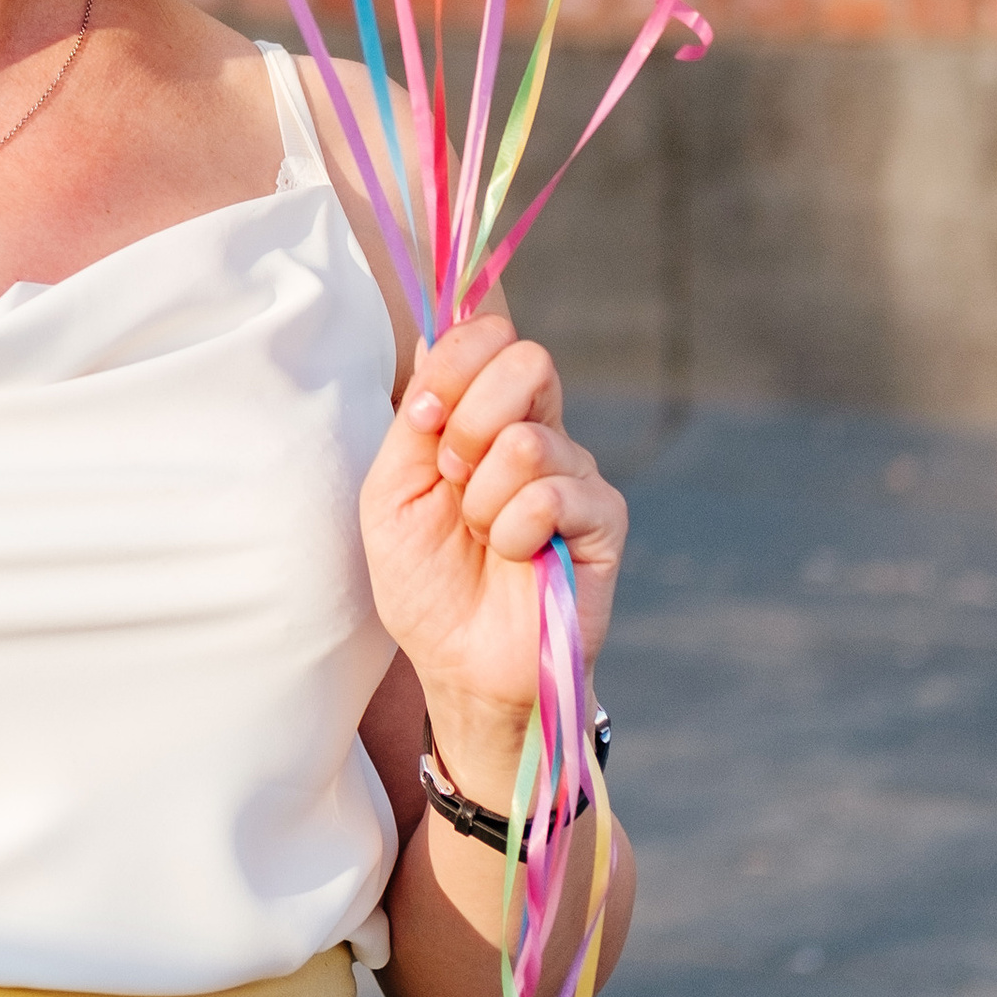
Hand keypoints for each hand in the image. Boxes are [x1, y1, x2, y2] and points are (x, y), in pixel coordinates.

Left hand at [359, 315, 625, 797]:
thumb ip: (416, 416)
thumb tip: (433, 334)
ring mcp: (577, 473)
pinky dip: (514, 531)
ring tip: (482, 536)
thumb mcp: (392, 491)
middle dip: (469, 420)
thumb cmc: (424, 581)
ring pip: (530, 439)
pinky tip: (514, 556)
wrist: (460, 663)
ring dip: (482, 498)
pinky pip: (556, 494)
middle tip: (452, 476)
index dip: (454, 363)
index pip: (492, 337)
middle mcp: (539, 432)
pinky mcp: (604, 520)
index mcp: (487, 415)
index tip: (421, 418)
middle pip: (528, 360)